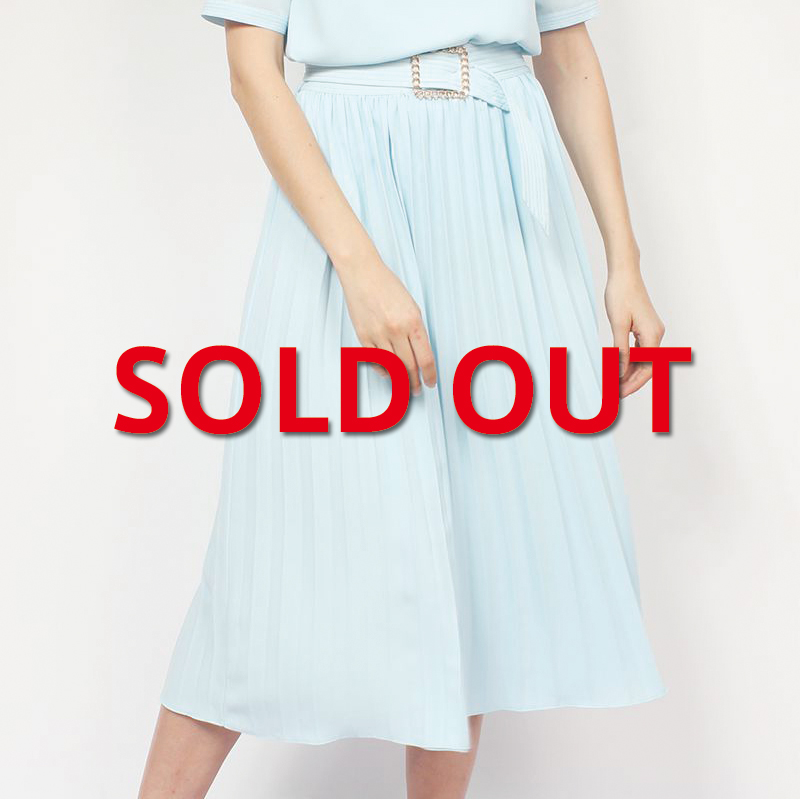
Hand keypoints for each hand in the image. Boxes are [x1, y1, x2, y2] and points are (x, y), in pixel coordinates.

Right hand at [336, 254, 436, 395]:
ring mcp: (378, 334)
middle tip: (416, 390)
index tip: (430, 382)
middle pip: (409, 366)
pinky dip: (382, 370)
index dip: (429, 375)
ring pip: (391, 367)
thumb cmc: (387, 285)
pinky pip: (374, 361)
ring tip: (403, 386)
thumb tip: (420, 354)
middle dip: (414, 382)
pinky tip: (387, 373)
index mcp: (413, 321)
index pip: (425, 358)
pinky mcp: (363, 336)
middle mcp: (396, 329)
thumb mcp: (412, 306)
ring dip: (399, 380)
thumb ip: (416, 330)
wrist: (362, 273)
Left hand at [604, 265, 664, 397]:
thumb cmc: (620, 295)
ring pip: (644, 359)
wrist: (624, 273)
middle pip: (648, 366)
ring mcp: (652, 330)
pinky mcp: (645, 327)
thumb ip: (620, 350)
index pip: (648, 368)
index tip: (620, 394)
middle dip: (632, 381)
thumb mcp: (618, 325)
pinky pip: (640, 350)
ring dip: (630, 372)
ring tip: (614, 384)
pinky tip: (618, 368)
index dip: (634, 383)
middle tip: (615, 394)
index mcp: (652, 335)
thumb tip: (619, 372)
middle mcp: (656, 334)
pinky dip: (630, 360)